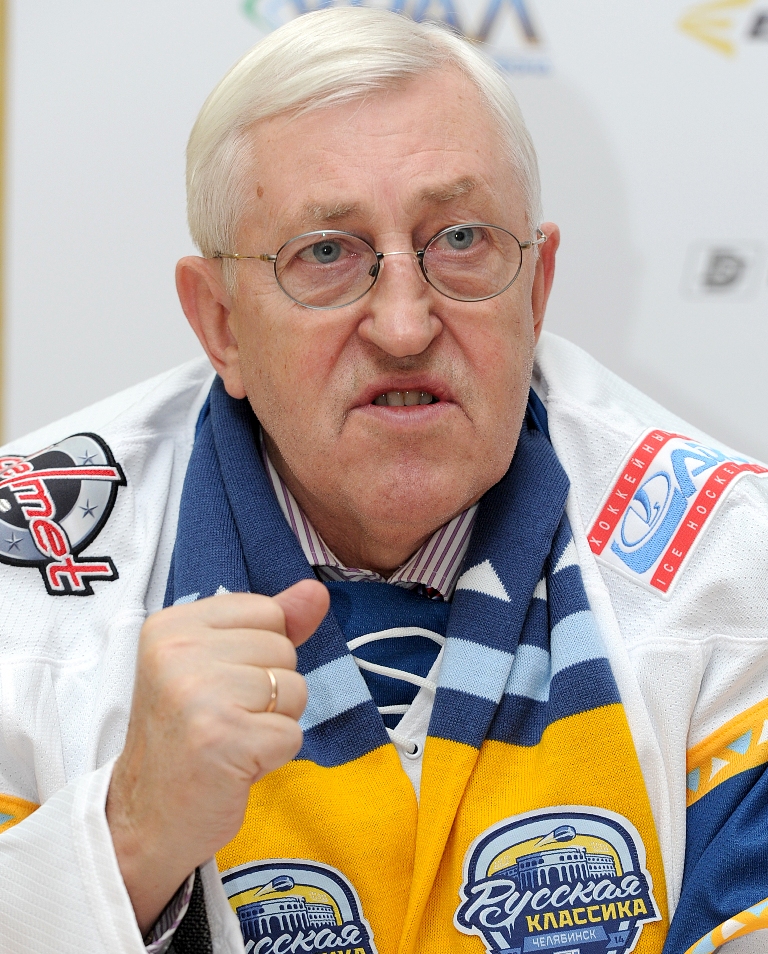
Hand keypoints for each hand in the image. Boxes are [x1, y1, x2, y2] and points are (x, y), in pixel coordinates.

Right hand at [106, 580, 329, 934]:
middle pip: (283, 648)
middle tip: (224, 718)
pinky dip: (274, 754)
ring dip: (275, 722)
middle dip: (270, 690)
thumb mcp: (218, 665)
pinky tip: (235, 763)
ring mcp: (199, 693)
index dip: (260, 654)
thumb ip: (270, 625)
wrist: (146, 818)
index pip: (267, 611)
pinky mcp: (224, 738)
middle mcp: (179, 652)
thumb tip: (316, 592)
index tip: (220, 684)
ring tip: (231, 739)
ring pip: (295, 688)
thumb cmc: (186, 736)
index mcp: (173, 625)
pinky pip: (292, 733)